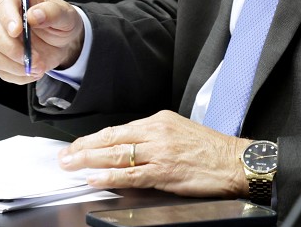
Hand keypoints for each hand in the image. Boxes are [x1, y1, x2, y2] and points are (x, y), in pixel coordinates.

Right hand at [0, 0, 83, 82]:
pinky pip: (2, 71)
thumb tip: (34, 15)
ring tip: (39, 66)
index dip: (8, 18)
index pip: (4, 4)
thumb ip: (52, 12)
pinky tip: (33, 70)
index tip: (18, 31)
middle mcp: (0, 16)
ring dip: (18, 66)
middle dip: (15, 50)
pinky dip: (19, 75)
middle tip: (36, 59)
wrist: (61, 41)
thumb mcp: (65, 14)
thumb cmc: (60, 21)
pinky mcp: (0, 57)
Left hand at [58, 111, 248, 197]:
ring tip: (71, 166)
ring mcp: (159, 152)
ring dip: (89, 161)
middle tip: (64, 156)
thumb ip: (154, 137)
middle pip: (110, 139)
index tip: (77, 145)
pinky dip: (110, 177)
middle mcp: (156, 132)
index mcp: (158, 121)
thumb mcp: (179, 131)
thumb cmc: (212, 150)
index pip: (117, 129)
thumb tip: (129, 149)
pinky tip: (95, 178)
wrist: (236, 161)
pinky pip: (131, 174)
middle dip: (83, 148)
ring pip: (116, 155)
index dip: (93, 139)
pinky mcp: (165, 171)